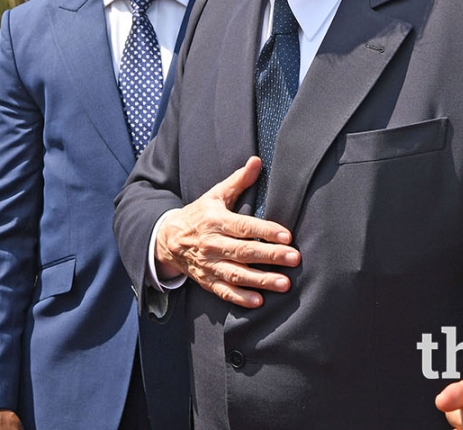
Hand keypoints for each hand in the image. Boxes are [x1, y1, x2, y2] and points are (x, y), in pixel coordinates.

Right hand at [154, 156, 299, 307]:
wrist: (168, 238)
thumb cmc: (199, 214)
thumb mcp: (215, 195)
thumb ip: (238, 180)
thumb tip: (257, 161)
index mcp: (215, 221)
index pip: (243, 226)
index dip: (265, 231)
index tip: (287, 236)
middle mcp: (212, 244)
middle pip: (243, 251)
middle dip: (270, 256)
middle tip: (294, 259)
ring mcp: (209, 264)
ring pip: (236, 274)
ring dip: (261, 280)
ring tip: (284, 284)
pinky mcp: (207, 280)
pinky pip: (224, 291)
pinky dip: (240, 298)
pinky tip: (259, 301)